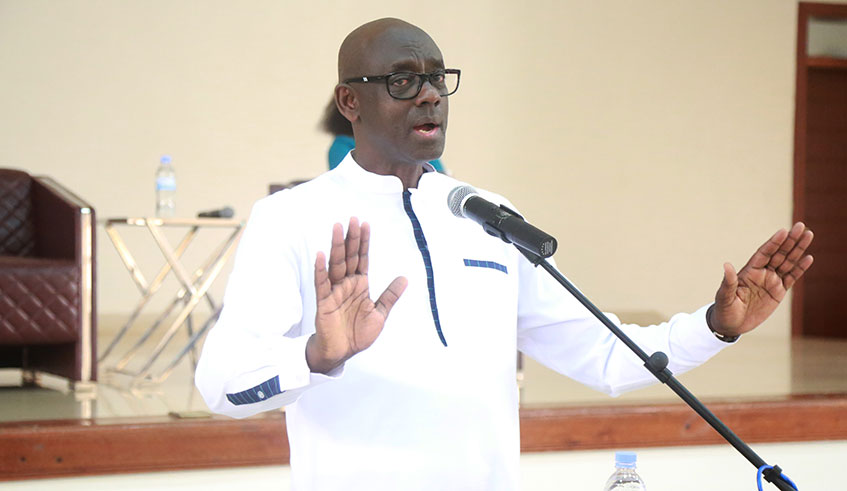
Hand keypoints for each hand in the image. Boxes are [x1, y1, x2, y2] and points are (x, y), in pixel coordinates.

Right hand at [306, 218, 406, 373]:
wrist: (342, 352)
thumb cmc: (358, 333)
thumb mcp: (380, 314)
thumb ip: (390, 295)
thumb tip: (405, 278)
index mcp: (360, 285)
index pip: (362, 258)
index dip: (364, 242)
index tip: (365, 224)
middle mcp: (347, 284)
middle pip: (349, 256)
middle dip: (351, 238)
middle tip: (352, 219)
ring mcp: (334, 291)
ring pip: (336, 264)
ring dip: (336, 246)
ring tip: (337, 228)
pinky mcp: (324, 302)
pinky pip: (322, 283)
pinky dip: (321, 269)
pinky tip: (320, 255)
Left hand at [709, 222, 813, 337]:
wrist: (731, 325)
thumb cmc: (724, 310)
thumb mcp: (724, 297)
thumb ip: (729, 282)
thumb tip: (726, 265)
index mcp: (749, 271)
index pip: (764, 253)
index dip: (774, 243)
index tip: (783, 231)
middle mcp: (761, 273)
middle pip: (779, 253)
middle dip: (790, 240)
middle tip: (801, 226)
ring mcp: (771, 281)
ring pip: (788, 262)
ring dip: (798, 249)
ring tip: (809, 235)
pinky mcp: (778, 292)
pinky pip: (791, 278)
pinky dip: (800, 268)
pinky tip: (808, 258)